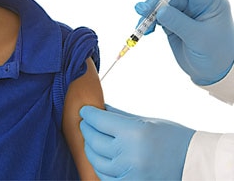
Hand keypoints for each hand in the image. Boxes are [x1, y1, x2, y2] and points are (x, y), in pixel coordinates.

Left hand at [80, 105, 194, 180]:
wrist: (195, 164)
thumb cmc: (174, 139)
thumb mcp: (147, 121)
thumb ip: (120, 115)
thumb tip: (100, 108)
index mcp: (134, 133)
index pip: (99, 121)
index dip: (88, 114)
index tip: (85, 111)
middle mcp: (129, 155)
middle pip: (93, 140)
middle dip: (86, 129)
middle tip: (86, 122)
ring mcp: (128, 174)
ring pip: (95, 160)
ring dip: (90, 147)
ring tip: (92, 139)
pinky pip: (104, 176)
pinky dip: (100, 165)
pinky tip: (101, 156)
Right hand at [135, 0, 233, 84]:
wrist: (212, 71)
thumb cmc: (215, 53)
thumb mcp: (198, 38)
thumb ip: (178, 22)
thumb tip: (159, 10)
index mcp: (210, 2)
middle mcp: (196, 5)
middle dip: (154, 4)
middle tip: (140, 9)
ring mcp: (183, 14)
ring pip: (161, 7)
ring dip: (148, 15)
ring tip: (140, 25)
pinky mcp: (173, 24)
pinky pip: (157, 19)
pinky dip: (148, 24)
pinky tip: (144, 32)